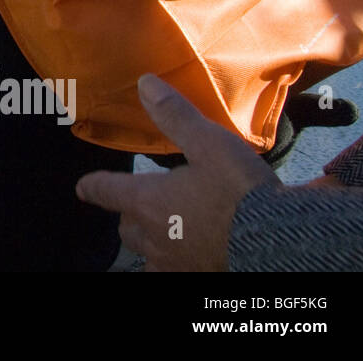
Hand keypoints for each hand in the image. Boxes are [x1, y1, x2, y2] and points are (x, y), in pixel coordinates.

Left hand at [75, 74, 278, 270]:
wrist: (279, 244)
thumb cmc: (240, 191)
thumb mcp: (209, 144)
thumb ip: (175, 116)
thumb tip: (144, 83)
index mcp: (148, 201)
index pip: (107, 191)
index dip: (94, 186)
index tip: (83, 187)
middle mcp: (154, 236)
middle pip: (128, 228)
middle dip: (130, 215)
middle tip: (139, 206)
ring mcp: (176, 264)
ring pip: (148, 255)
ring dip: (151, 242)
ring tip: (163, 234)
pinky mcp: (199, 279)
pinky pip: (174, 273)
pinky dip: (175, 265)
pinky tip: (189, 259)